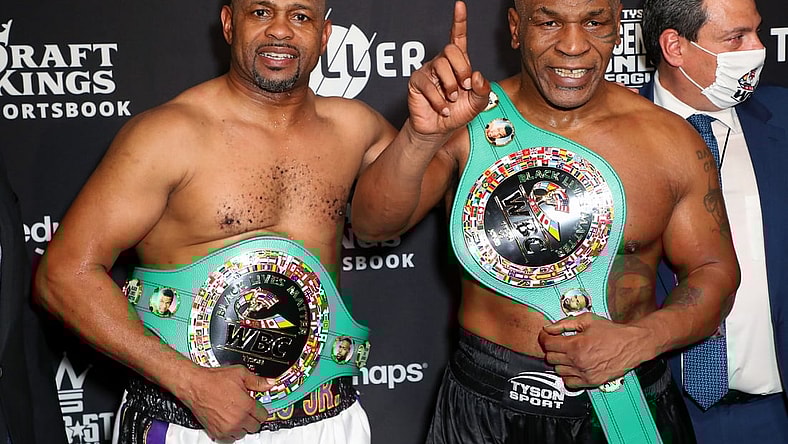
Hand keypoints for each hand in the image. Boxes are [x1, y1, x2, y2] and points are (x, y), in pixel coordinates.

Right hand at [179, 365, 272, 441]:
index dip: (260, 410)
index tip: (257, 407)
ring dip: (242, 426)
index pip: (263, 416)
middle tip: (246, 410)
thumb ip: (257, 381)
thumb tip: (270, 383)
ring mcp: (227, 428)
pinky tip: (229, 421)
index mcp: (246, 406)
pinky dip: (231, 432)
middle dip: (252, 418)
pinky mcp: (217, 433)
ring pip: (243, 433)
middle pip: (255, 427)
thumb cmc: (214, 380)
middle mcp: (238, 420)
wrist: (195, 386)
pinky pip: (230, 438)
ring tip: (236, 414)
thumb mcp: (240, 374)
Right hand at [407, 1, 489, 137]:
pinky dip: (439, 100)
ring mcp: (428, 71)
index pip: (458, 37)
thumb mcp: (478, 103)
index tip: (459, 5)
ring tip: (452, 99)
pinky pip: (428, 84)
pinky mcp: (416, 82)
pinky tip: (442, 109)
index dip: (459, 21)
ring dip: (451, 86)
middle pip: (451, 50)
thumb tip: (475, 75)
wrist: (439, 130)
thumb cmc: (457, 113)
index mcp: (458, 63)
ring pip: (440, 65)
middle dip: (461, 69)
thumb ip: (483, 89)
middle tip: (464, 87)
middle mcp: (442, 63)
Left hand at [538, 313, 649, 387]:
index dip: (544, 337)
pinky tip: (573, 366)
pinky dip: (567, 375)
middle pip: (550, 358)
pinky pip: (569, 383)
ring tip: (568, 353)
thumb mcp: (587, 320)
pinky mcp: (591, 382)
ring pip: (558, 370)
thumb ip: (564, 323)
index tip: (546, 335)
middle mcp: (578, 361)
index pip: (547, 344)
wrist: (632, 344)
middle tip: (559, 343)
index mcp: (575, 345)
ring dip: (560, 361)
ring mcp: (584, 373)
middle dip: (552, 348)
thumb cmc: (612, 332)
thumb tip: (549, 328)